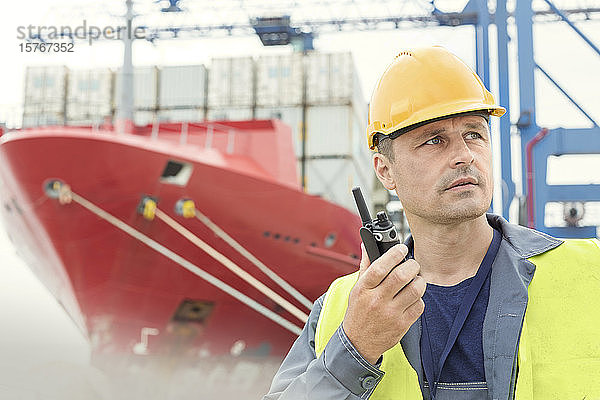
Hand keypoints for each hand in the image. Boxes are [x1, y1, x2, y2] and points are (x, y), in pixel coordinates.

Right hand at [342, 243, 425, 363]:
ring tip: (415, 280)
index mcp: (363, 289)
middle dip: (412, 265)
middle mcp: (376, 301)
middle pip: (401, 276)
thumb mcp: (357, 289)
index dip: (394, 254)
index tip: (401, 248)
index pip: (380, 267)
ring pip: (415, 290)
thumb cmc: (358, 312)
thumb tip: (367, 246)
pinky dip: (419, 298)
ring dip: (419, 281)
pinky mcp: (402, 325)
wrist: (358, 343)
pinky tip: (413, 297)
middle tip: (412, 265)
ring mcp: (390, 314)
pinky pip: (419, 305)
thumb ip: (365, 266)